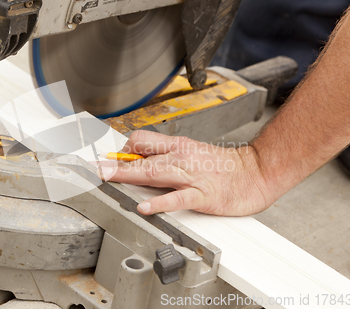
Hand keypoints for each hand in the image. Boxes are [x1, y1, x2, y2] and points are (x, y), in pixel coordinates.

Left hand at [98, 130, 274, 215]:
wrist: (255, 172)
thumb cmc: (222, 166)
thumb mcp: (191, 153)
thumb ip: (166, 157)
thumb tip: (140, 161)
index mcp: (177, 146)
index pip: (141, 141)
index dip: (122, 151)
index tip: (107, 161)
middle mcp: (180, 157)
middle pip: (141, 156)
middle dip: (115, 164)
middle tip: (95, 169)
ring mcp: (191, 175)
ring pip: (154, 172)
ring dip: (128, 175)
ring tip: (108, 179)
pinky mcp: (202, 194)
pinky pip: (178, 197)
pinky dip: (160, 203)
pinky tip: (146, 208)